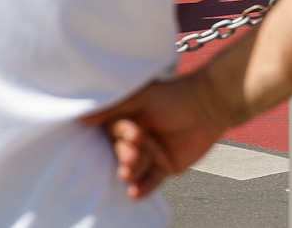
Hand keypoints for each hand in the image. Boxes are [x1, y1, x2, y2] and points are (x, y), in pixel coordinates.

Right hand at [80, 73, 231, 200]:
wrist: (211, 105)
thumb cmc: (175, 96)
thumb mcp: (142, 97)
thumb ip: (113, 107)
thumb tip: (80, 116)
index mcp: (127, 123)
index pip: (114, 135)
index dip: (121, 136)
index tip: (132, 133)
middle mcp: (136, 141)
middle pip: (122, 154)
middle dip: (125, 156)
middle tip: (132, 155)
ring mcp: (150, 156)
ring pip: (134, 169)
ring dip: (131, 173)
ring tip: (129, 173)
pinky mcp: (164, 168)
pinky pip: (149, 183)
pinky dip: (142, 188)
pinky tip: (135, 193)